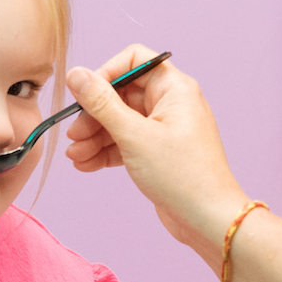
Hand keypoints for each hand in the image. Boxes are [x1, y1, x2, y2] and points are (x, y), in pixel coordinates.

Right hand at [64, 47, 247, 253]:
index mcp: (174, 88)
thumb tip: (76, 74)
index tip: (82, 96)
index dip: (105, 75)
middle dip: (94, 115)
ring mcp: (165, 129)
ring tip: (75, 156)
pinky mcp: (159, 152)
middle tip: (74, 136)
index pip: (133, 61)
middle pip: (122, 94)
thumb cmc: (183, 176)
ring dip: (95, 137)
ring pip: (121, 122)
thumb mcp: (134, 136)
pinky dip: (107, 151)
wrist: (208, 220)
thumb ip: (102, 104)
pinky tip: (86, 164)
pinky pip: (127, 142)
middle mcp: (171, 104)